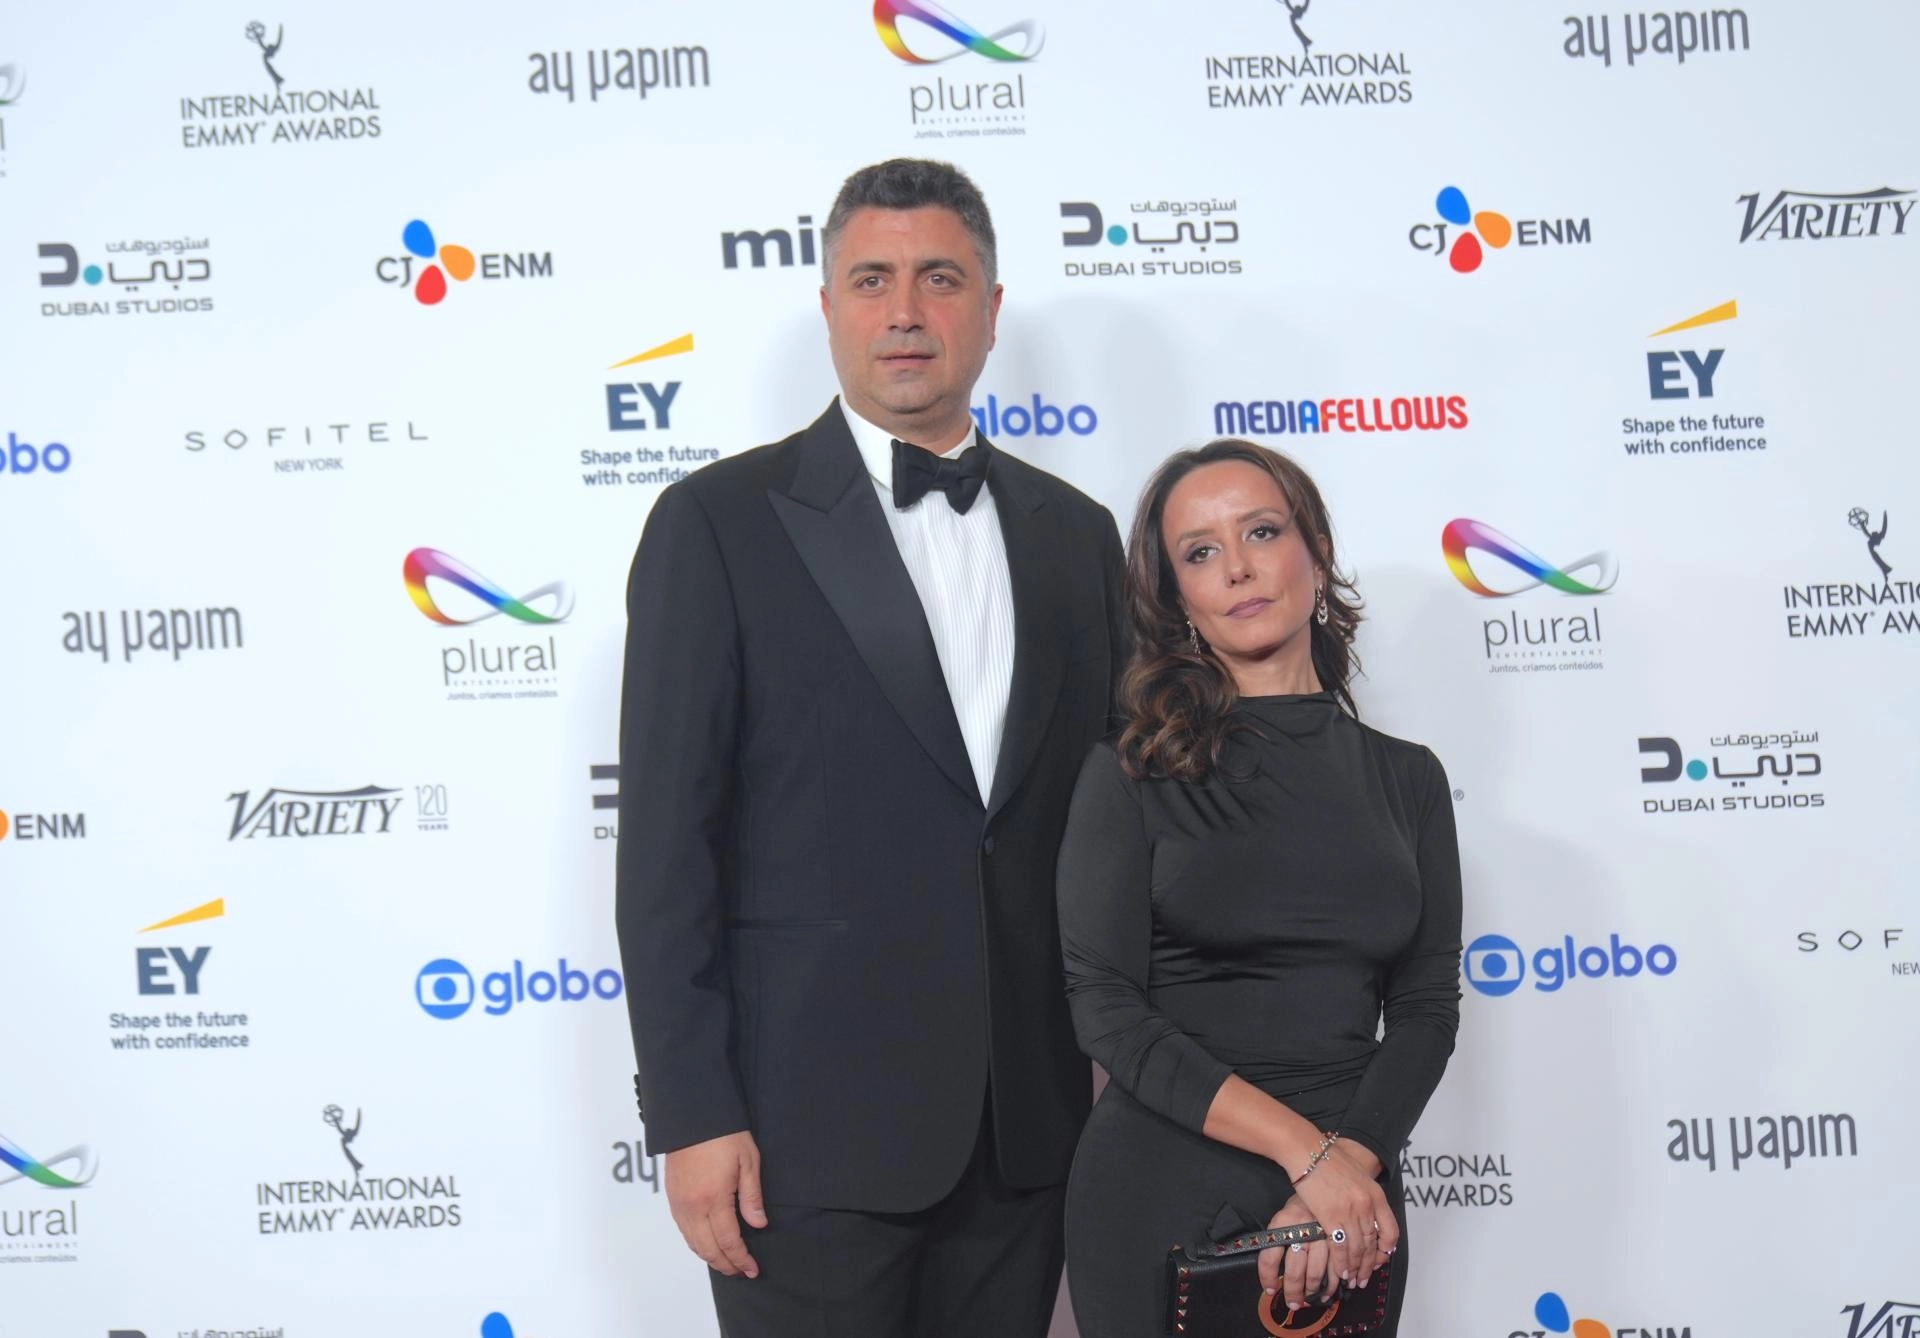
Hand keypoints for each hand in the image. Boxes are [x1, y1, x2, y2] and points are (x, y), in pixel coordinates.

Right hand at [664, 1130, 767, 1277]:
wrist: (692, 1115)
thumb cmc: (724, 1133)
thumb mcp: (748, 1161)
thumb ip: (752, 1196)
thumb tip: (758, 1224)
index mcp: (714, 1199)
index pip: (728, 1241)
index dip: (741, 1258)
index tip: (752, 1268)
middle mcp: (692, 1206)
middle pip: (708, 1248)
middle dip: (726, 1264)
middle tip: (741, 1271)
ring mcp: (679, 1203)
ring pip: (693, 1242)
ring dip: (710, 1257)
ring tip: (727, 1263)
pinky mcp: (672, 1197)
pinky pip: (683, 1230)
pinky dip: (696, 1243)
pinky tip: (707, 1244)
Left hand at [1256, 1197, 1331, 1315]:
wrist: (1328, 1179)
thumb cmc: (1302, 1203)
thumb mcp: (1285, 1215)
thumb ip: (1279, 1239)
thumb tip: (1275, 1271)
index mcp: (1282, 1223)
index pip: (1268, 1256)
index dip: (1267, 1278)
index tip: (1270, 1290)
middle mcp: (1301, 1229)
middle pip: (1294, 1271)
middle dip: (1294, 1292)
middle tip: (1294, 1304)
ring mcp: (1321, 1234)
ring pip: (1316, 1273)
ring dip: (1314, 1291)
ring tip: (1311, 1299)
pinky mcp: (1340, 1237)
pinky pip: (1337, 1266)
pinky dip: (1334, 1282)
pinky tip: (1330, 1290)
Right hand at [1290, 1141, 1397, 1292]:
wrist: (1309, 1151)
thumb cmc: (1329, 1161)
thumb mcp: (1357, 1177)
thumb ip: (1365, 1198)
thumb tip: (1365, 1219)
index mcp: (1376, 1195)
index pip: (1390, 1230)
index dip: (1386, 1249)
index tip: (1381, 1259)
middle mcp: (1367, 1205)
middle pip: (1372, 1244)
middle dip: (1369, 1266)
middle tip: (1363, 1279)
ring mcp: (1350, 1211)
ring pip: (1358, 1249)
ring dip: (1355, 1268)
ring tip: (1352, 1280)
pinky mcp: (1330, 1216)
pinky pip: (1340, 1247)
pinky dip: (1341, 1263)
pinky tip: (1340, 1271)